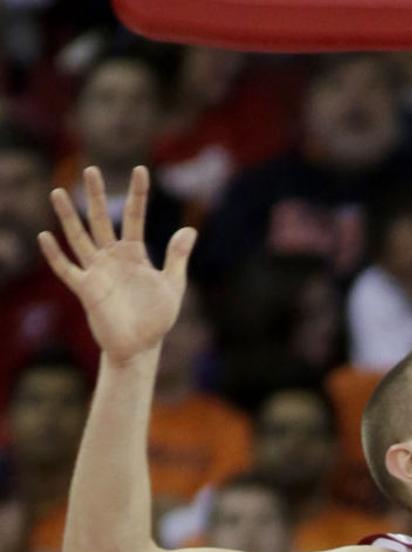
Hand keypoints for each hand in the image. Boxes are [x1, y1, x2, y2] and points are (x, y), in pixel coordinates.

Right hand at [38, 166, 196, 365]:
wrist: (141, 346)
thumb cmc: (157, 317)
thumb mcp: (173, 285)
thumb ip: (177, 258)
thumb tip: (189, 230)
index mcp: (135, 254)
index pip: (134, 217)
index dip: (138, 194)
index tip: (141, 170)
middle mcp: (112, 257)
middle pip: (101, 219)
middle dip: (96, 195)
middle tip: (91, 169)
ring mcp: (97, 271)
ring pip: (79, 237)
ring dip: (68, 217)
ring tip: (58, 191)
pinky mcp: (86, 290)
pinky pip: (67, 269)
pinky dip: (56, 255)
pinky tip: (45, 236)